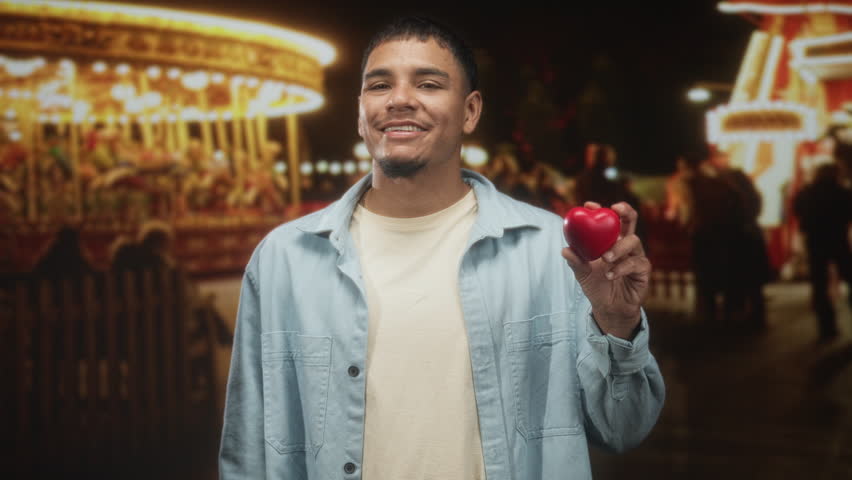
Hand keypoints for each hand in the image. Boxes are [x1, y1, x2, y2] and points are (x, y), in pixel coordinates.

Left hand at [561, 201, 650, 338]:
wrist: (609, 309)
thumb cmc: (597, 287)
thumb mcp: (583, 274)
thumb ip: (576, 262)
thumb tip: (565, 249)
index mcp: (611, 241)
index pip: (610, 220)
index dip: (603, 210)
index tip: (589, 205)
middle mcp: (625, 245)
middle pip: (630, 221)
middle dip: (625, 211)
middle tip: (614, 210)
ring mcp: (636, 256)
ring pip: (634, 241)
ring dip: (618, 247)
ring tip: (605, 258)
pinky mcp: (643, 271)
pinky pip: (636, 263)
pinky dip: (622, 268)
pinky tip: (610, 275)